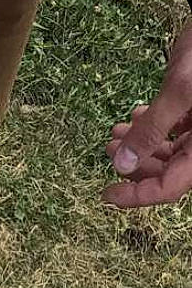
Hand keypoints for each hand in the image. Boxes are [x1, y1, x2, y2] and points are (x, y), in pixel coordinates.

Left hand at [103, 20, 191, 207]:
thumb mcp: (180, 91)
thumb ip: (153, 129)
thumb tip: (123, 163)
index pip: (170, 186)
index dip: (137, 195)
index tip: (108, 194)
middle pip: (168, 172)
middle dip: (135, 166)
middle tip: (108, 152)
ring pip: (169, 150)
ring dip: (140, 145)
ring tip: (114, 134)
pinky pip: (173, 129)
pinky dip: (152, 126)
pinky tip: (136, 116)